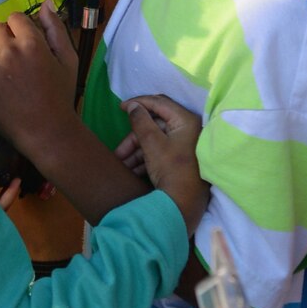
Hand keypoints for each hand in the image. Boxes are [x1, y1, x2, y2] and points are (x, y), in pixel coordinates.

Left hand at [0, 0, 78, 156]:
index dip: (19, 29)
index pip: (14, 18)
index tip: (24, 44)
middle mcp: (9, 51)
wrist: (46, 132)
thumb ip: (56, 29)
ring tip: (2, 74)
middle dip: (4, 41)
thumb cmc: (61, 95)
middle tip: (14, 61)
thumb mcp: (68, 60)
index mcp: (32, 43)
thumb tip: (45, 2)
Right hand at [116, 95, 208, 230]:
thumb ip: (140, 121)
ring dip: (136, 151)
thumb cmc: (171, 169)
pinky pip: (159, 152)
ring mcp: (185, 145)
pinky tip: (132, 171)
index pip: (159, 103)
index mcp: (185, 120)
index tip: (120, 107)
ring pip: (154, 140)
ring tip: (122, 165)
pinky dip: (145, 159)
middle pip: (154, 125)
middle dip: (134, 138)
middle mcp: (187, 130)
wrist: (185, 204)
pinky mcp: (181, 159)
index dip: (138, 103)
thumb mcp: (152, 143)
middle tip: (119, 151)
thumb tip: (133, 106)